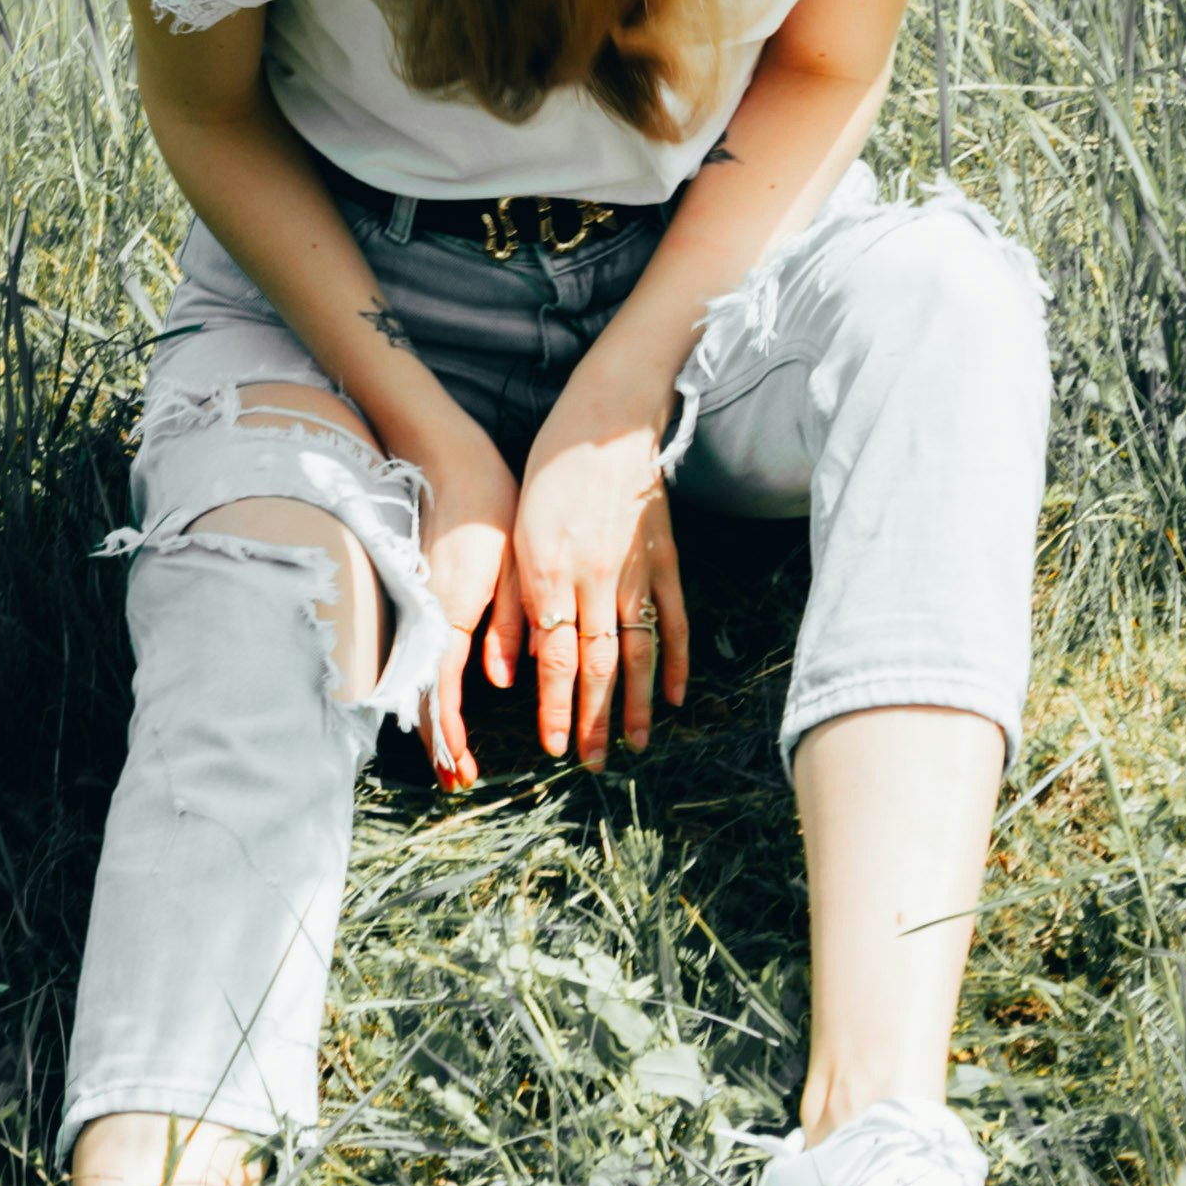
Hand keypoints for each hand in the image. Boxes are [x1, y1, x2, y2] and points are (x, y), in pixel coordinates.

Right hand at [418, 421, 522, 785]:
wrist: (448, 459)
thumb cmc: (487, 504)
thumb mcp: (512, 562)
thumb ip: (509, 622)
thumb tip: (500, 680)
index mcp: (452, 610)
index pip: (443, 690)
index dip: (452, 735)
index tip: (466, 770)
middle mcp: (431, 616)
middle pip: (425, 695)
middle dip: (440, 743)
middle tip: (459, 781)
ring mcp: (424, 608)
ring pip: (422, 679)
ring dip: (435, 724)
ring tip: (453, 759)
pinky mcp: (428, 598)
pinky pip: (427, 656)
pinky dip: (435, 691)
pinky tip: (448, 706)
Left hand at [497, 404, 690, 771]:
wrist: (605, 422)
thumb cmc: (550, 474)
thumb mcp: (516, 535)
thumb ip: (514, 605)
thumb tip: (508, 668)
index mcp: (552, 575)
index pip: (556, 660)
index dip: (557, 708)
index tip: (555, 746)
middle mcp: (595, 580)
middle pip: (598, 666)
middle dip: (595, 720)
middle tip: (593, 763)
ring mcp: (636, 571)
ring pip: (637, 651)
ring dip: (636, 704)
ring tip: (635, 745)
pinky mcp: (664, 558)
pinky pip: (675, 619)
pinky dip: (677, 660)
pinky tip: (674, 696)